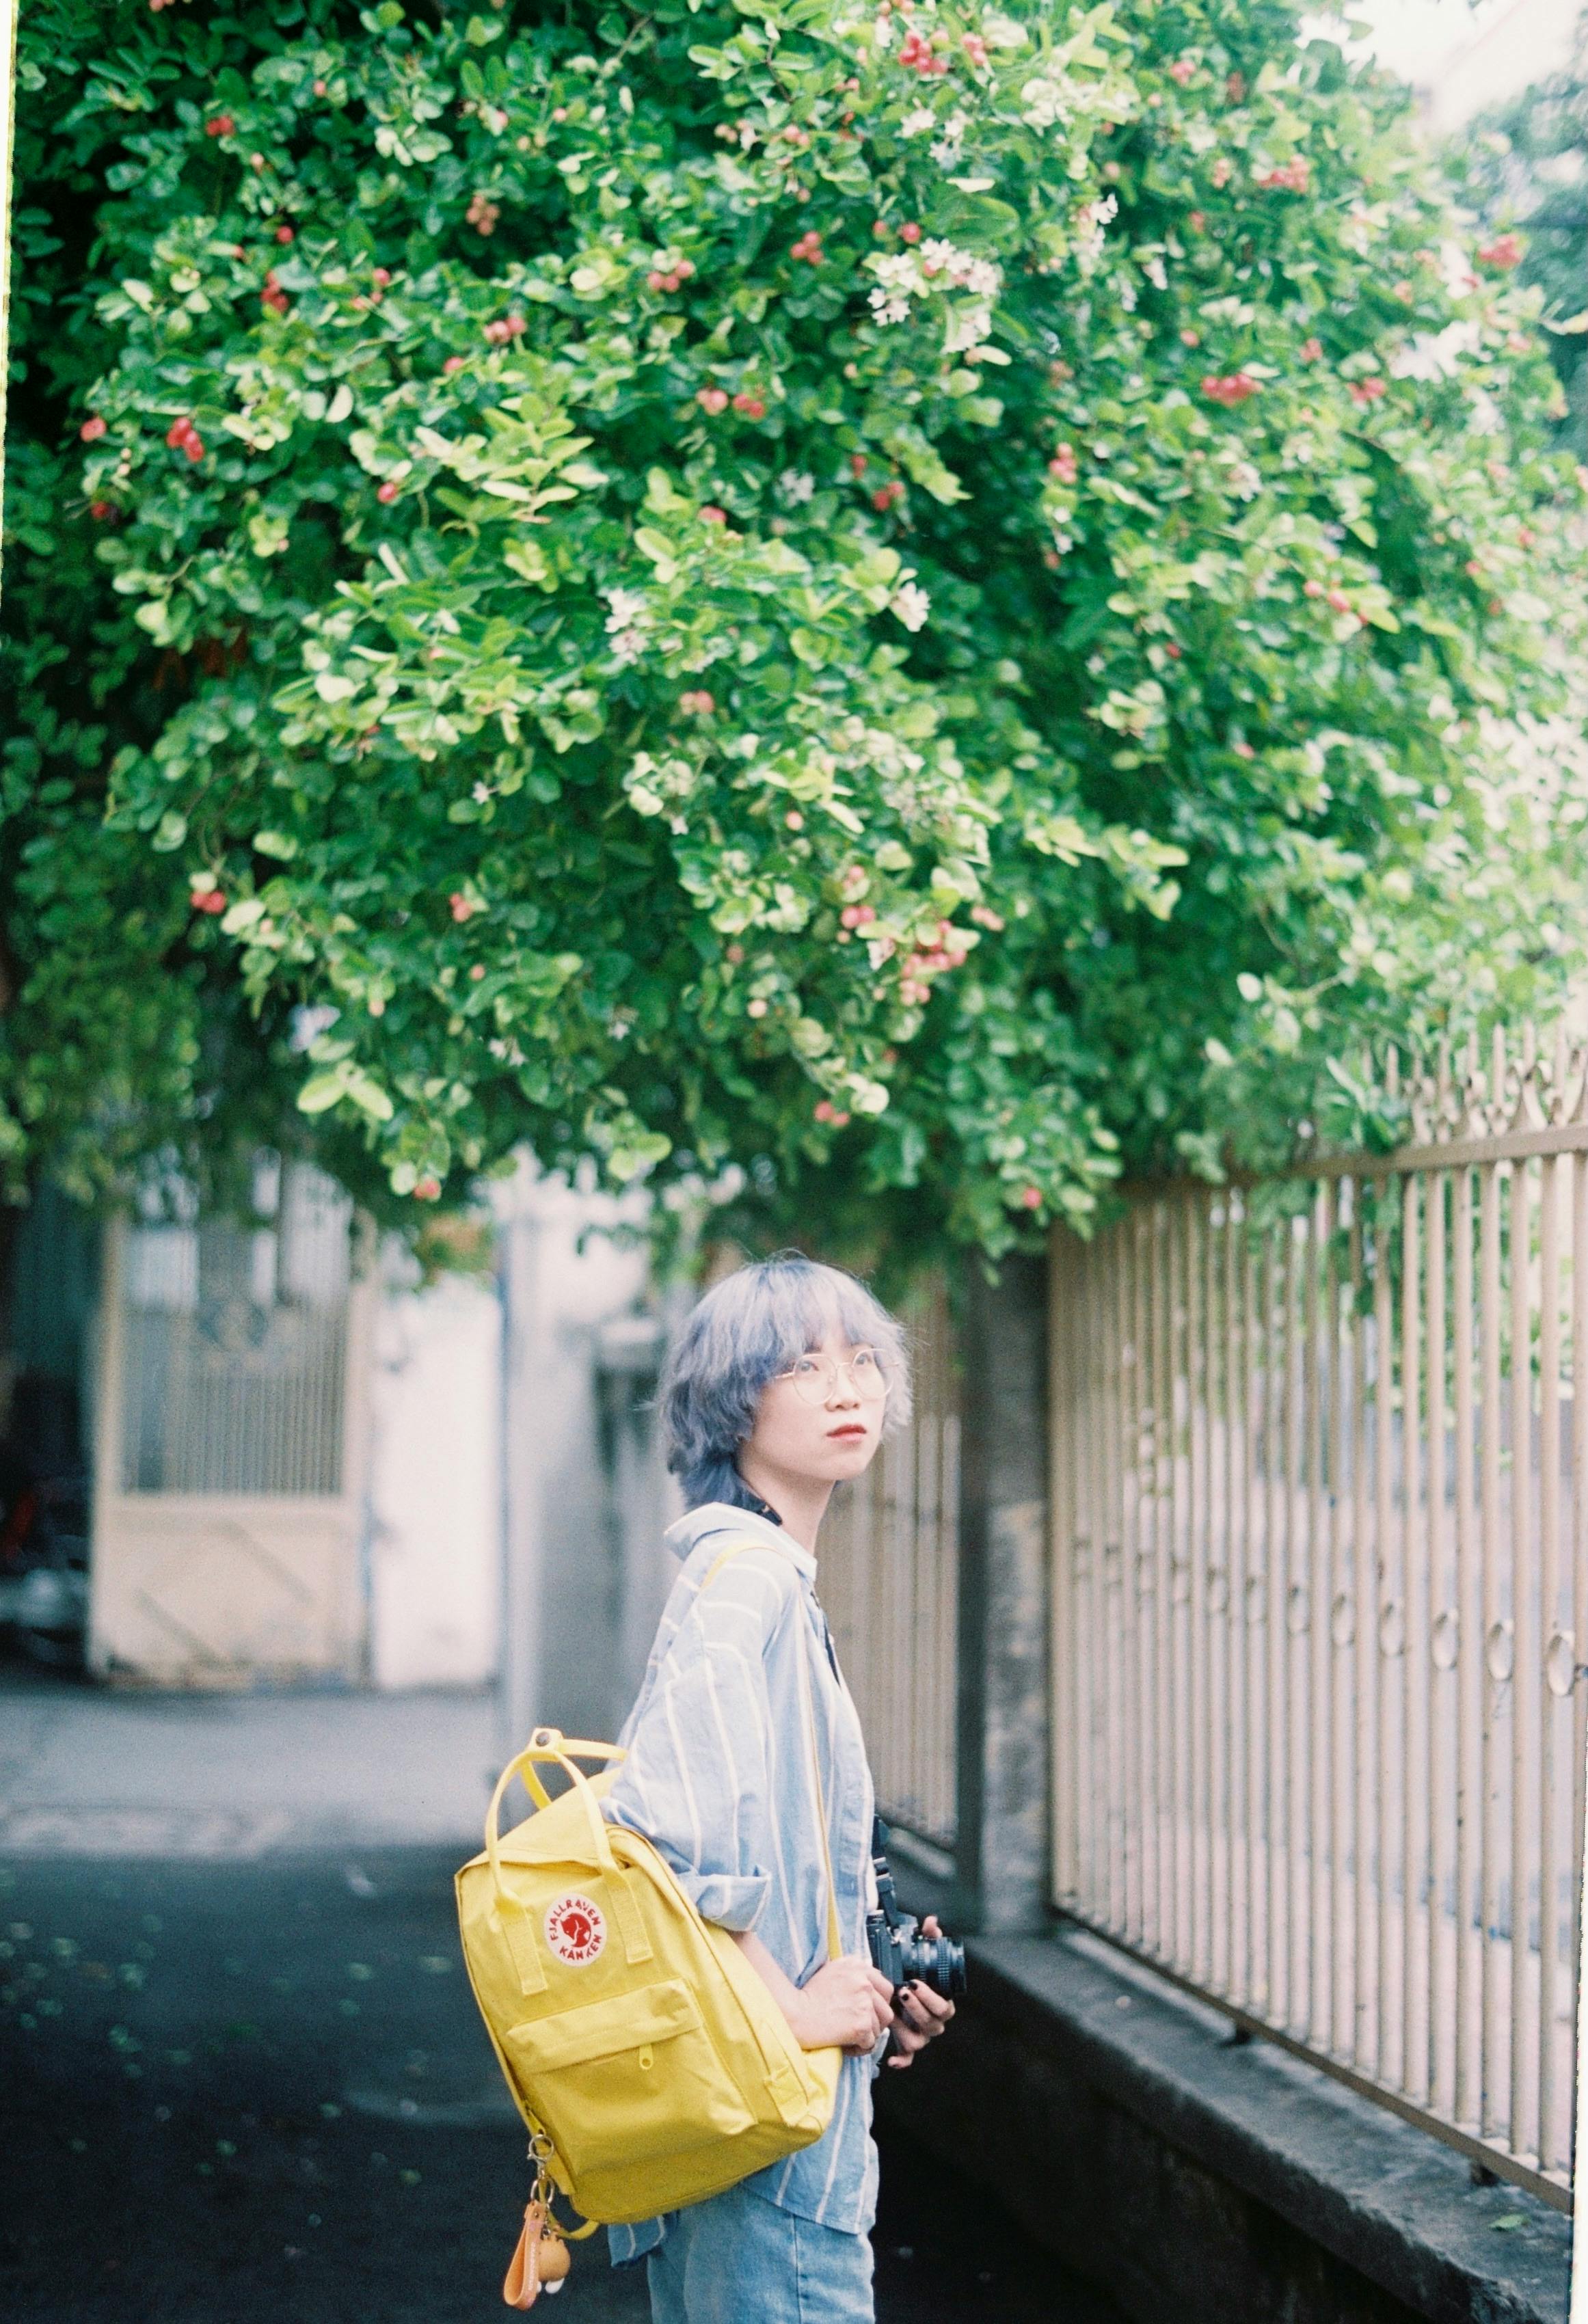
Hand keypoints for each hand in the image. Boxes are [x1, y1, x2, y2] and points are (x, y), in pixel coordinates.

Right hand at [786, 1955, 896, 2055]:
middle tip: (861, 2028)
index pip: (884, 1986)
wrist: (794, 2014)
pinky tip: (845, 2045)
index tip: (868, 2011)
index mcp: (857, 1967)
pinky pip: (870, 2043)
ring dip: (867, 2036)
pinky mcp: (861, 2025)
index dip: (877, 2003)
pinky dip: (859, 2048)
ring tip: (849, 2037)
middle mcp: (864, 1982)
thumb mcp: (831, 1973)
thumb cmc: (807, 1997)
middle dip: (876, 2021)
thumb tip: (870, 1987)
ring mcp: (864, 2004)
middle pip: (886, 2008)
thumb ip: (853, 1976)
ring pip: (880, 2028)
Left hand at [885, 1917, 955, 2070]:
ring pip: (918, 2040)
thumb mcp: (921, 1954)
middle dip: (917, 2008)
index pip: (945, 2008)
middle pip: (932, 2024)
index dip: (932, 1998)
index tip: (916, 1983)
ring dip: (906, 2028)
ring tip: (892, 2013)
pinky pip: (907, 2057)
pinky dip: (901, 2060)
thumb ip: (929, 1938)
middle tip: (902, 1991)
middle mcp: (933, 2022)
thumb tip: (931, 1922)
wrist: (896, 1986)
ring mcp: (920, 2035)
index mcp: (942, 2003)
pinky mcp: (906, 2044)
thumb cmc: (913, 1971)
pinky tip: (890, 2059)